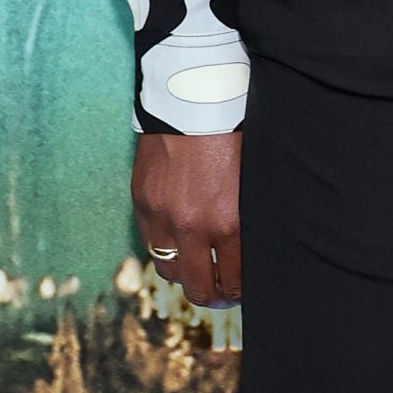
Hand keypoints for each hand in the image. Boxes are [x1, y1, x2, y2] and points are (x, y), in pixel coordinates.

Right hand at [132, 130, 242, 306]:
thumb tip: (245, 251)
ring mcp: (162, 215)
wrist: (194, 97)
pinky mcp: (142, 201)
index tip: (240, 292)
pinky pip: (150, 243)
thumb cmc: (233, 132)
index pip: (234, 279)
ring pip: (169, 271)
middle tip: (220, 293)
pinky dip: (164, 247)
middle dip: (212, 295)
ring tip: (196, 269)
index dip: (238, 292)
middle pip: (198, 287)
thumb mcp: (250, 178)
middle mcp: (192, 226)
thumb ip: (244, 217)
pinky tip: (177, 241)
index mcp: (228, 220)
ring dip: (183, 275)